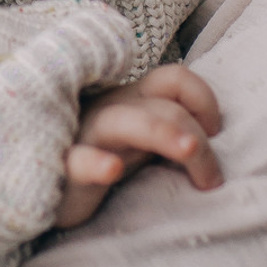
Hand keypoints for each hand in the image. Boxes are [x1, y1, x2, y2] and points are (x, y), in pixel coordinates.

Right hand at [55, 62, 221, 227]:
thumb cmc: (103, 158)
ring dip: (163, 133)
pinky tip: (111, 169)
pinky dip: (95, 163)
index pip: (174, 79)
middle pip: (163, 105)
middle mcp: (112, 110)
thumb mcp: (142, 140)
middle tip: (212, 180)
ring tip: (189, 151)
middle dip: (197, 136)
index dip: (203, 99)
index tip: (216, 135)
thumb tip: (220, 139)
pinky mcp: (64, 168)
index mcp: (133, 100)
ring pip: (126, 122)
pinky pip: (78, 160)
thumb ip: (173, 130)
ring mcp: (86, 136)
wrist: (46, 188)